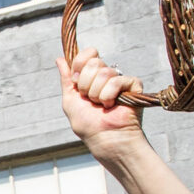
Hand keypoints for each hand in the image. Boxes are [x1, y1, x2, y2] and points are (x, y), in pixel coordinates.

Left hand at [57, 48, 145, 164]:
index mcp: (92, 76)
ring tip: (101, 105)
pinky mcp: (133, 85)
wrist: (103, 138)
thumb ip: (66, 79)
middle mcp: (106, 76)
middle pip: (94, 62)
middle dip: (86, 84)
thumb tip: (60, 59)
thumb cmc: (88, 124)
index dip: (79, 64)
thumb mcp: (70, 100)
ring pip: (105, 72)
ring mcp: (120, 80)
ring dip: (96, 93)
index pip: (88, 55)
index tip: (76, 81)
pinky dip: (109, 95)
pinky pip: (118, 80)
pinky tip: (111, 105)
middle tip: (89, 98)